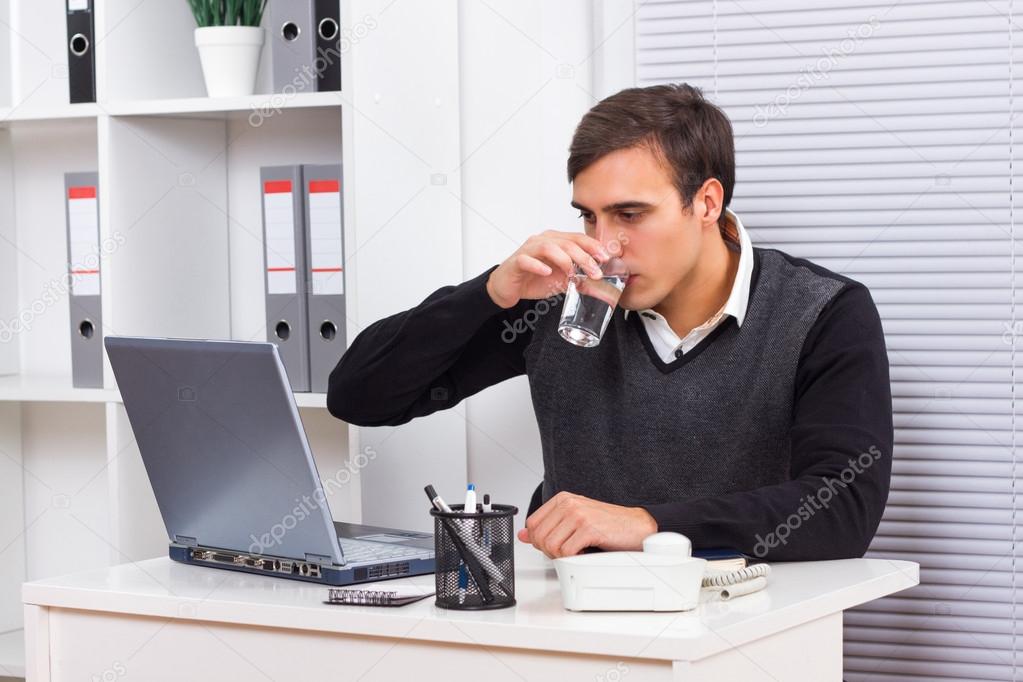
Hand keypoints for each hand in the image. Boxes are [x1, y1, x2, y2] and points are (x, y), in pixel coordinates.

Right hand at [486, 230, 611, 308]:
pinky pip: (527, 260)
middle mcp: (542, 241)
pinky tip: (547, 272)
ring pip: (549, 247)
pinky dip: (538, 265)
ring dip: (565, 260)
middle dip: (584, 257)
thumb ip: (577, 278)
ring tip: (573, 274)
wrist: (507, 288)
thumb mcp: (560, 280)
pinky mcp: (516, 262)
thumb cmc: (532, 279)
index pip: (577, 238)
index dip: (593, 246)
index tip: (606, 258)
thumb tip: (597, 285)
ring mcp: (528, 250)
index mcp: (555, 241)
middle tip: (595, 272)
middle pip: (567, 243)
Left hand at [516, 491, 657, 558]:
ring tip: (577, 552)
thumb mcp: (574, 520)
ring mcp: (578, 515)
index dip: (538, 541)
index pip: (532, 524)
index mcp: (562, 499)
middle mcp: (568, 504)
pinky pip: (566, 552)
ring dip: (561, 556)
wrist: (637, 526)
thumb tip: (523, 534)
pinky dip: (573, 559)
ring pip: (550, 545)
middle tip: (567, 552)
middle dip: (549, 551)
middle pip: (539, 536)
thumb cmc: (608, 524)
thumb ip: (549, 526)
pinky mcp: (588, 528)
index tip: (553, 545)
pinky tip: (585, 553)